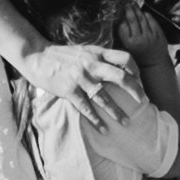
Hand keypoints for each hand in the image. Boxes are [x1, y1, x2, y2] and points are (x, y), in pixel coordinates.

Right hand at [19, 39, 136, 130]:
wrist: (36, 56)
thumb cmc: (61, 55)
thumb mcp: (84, 50)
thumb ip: (99, 57)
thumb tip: (116, 66)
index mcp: (97, 53)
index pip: (125, 58)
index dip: (136, 70)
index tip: (140, 81)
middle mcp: (91, 64)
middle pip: (121, 77)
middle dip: (135, 91)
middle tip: (144, 102)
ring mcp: (80, 77)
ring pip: (104, 97)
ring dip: (117, 111)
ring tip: (126, 122)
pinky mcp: (68, 90)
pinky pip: (86, 108)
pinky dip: (96, 120)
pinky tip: (104, 129)